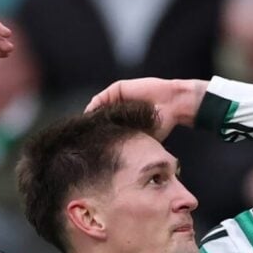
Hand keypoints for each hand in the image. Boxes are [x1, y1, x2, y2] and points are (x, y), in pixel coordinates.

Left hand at [85, 78, 207, 139]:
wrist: (173, 105)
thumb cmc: (161, 126)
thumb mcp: (140, 139)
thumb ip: (126, 144)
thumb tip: (110, 163)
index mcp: (123, 123)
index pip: (103, 131)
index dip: (95, 138)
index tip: (86, 149)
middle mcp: (119, 111)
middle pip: (98, 119)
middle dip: (89, 129)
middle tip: (79, 141)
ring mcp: (118, 99)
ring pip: (98, 108)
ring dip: (90, 118)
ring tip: (84, 130)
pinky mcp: (118, 89)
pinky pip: (101, 97)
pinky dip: (95, 106)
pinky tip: (90, 116)